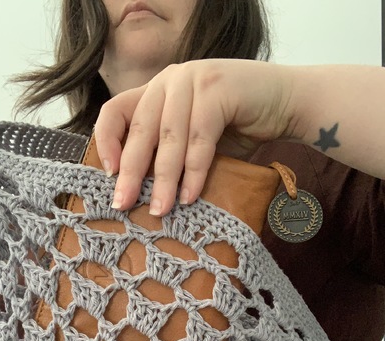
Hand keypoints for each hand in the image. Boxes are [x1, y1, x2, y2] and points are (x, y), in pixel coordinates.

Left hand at [95, 59, 294, 215]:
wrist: (286, 102)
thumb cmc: (236, 127)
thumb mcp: (192, 139)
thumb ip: (168, 154)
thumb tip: (140, 196)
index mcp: (156, 90)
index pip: (115, 111)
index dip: (105, 141)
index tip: (109, 173)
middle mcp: (169, 80)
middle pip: (140, 129)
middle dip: (131, 172)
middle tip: (123, 204)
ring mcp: (193, 80)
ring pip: (170, 138)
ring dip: (164, 179)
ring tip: (160, 210)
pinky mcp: (217, 89)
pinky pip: (200, 139)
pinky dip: (195, 171)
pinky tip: (189, 196)